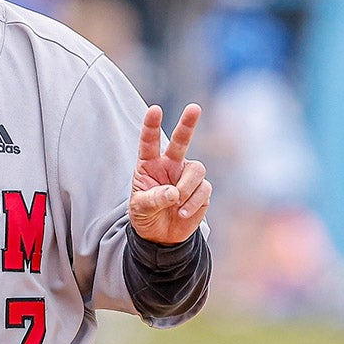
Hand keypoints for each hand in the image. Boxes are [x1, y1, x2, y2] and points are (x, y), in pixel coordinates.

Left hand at [130, 103, 211, 243]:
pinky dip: (193, 202)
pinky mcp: (202, 190)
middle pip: (181, 140)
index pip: (149, 141)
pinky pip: (203, 189)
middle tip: (194, 107)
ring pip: (196, 169)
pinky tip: (182, 213)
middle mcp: (170, 165)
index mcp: (149, 164)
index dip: (151, 125)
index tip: (155, 109)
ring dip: (186, 188)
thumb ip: (153, 199)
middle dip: (188, 124)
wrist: (161, 236)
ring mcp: (187, 176)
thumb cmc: (145, 216)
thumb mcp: (140, 209)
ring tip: (176, 204)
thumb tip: (173, 193)